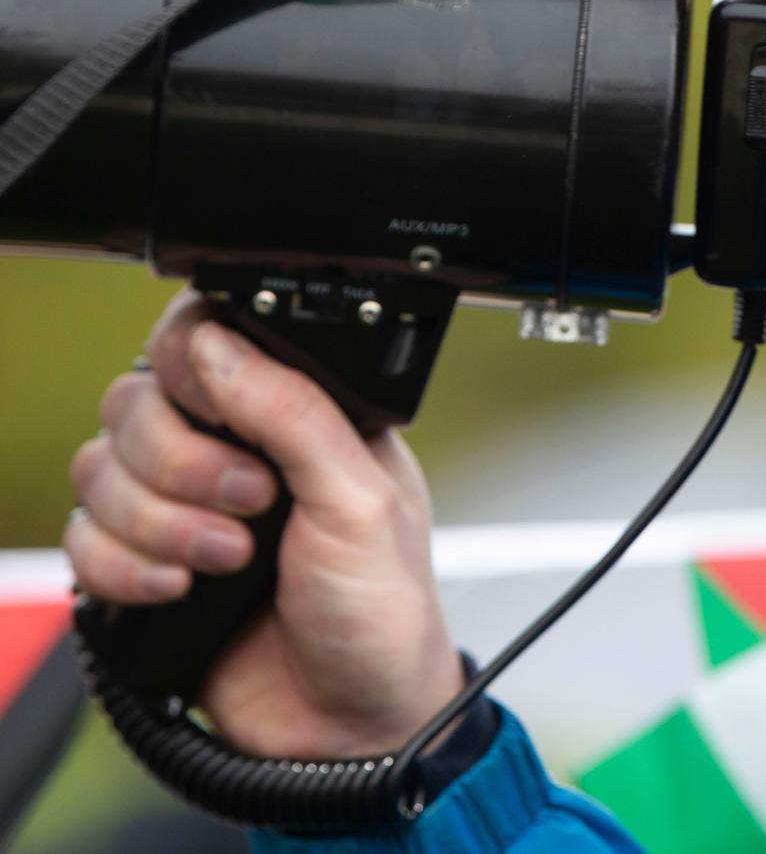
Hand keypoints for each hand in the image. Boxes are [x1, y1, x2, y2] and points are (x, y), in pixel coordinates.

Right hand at [65, 289, 464, 758]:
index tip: (218, 416)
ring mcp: (181, 503)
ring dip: (160, 523)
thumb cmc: (381, 609)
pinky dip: (124, 567)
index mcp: (292, 407)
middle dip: (182, 464)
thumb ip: (293, 410)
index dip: (192, 371)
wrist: (349, 727)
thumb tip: (214, 342)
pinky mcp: (144, 562)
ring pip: (100, 467)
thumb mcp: (361, 497)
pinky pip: (83, 537)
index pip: (202, 339)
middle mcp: (230, 445)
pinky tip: (180, 590)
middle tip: (250, 505)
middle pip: (137, 401)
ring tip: (229, 560)